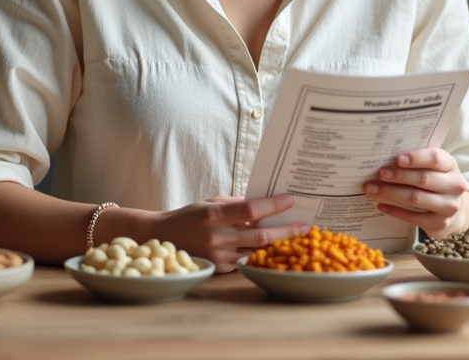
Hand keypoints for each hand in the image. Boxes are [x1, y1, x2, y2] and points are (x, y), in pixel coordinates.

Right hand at [150, 194, 308, 272]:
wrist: (163, 238)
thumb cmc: (191, 215)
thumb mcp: (212, 202)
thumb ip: (237, 204)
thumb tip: (266, 203)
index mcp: (214, 214)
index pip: (250, 209)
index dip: (273, 205)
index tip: (291, 199)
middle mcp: (217, 237)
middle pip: (260, 236)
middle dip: (286, 230)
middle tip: (305, 225)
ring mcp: (218, 256)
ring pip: (256, 251)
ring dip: (277, 244)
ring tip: (296, 236)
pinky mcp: (219, 269)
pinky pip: (245, 261)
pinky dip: (259, 253)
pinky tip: (273, 248)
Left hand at [363, 148, 468, 237]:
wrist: (452, 209)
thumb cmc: (435, 181)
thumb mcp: (433, 168)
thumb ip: (417, 161)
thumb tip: (385, 156)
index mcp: (451, 166)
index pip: (435, 158)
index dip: (416, 158)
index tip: (398, 159)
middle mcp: (454, 186)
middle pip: (423, 179)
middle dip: (399, 176)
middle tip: (380, 173)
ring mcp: (448, 206)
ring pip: (416, 198)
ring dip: (391, 193)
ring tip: (372, 189)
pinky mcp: (439, 223)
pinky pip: (413, 217)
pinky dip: (395, 210)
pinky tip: (381, 205)